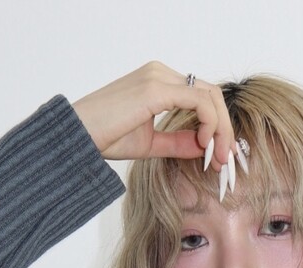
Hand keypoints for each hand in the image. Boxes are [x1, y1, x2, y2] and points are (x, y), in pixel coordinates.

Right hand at [73, 61, 233, 173]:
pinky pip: (199, 102)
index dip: (216, 126)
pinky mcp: (156, 89)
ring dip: (222, 128)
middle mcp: (161, 73)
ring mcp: (159, 77)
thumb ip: (178, 143)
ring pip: (209, 96)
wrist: (77, 135)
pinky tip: (204, 144)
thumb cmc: (104, 136)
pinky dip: (209, 123)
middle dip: (225, 128)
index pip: (201, 97)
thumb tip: (204, 147)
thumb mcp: (150, 143)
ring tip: (218, 156)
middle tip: (226, 159)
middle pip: (210, 94)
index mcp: (158, 81)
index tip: (218, 156)